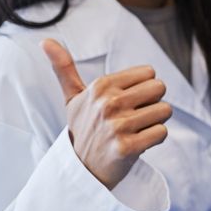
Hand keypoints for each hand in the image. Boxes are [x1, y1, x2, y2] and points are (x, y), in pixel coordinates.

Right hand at [42, 39, 171, 189]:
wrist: (81, 169)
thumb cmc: (83, 128)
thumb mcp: (73, 98)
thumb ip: (64, 68)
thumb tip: (45, 40)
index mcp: (100, 86)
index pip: (149, 73)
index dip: (142, 89)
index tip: (125, 103)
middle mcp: (108, 103)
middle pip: (160, 88)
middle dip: (151, 103)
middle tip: (132, 118)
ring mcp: (117, 126)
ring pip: (165, 110)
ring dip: (154, 122)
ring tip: (134, 131)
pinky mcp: (128, 147)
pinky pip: (162, 132)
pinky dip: (155, 139)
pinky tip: (137, 144)